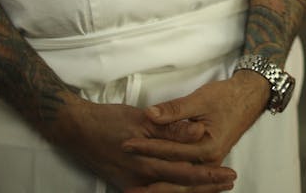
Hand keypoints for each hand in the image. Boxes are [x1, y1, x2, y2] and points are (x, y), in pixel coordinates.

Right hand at [48, 97, 236, 192]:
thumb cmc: (108, 120)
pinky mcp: (125, 183)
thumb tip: (198, 131)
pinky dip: (171, 192)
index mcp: (147, 163)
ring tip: (213, 188)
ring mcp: (132, 184)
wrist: (76, 129)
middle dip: (206, 188)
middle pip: (180, 189)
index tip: (230, 175)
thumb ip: (171, 128)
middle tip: (229, 183)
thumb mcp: (142, 119)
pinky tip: (182, 189)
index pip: (186, 174)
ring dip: (192, 191)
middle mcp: (141, 179)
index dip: (209, 176)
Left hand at [120, 70, 270, 191]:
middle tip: (126, 184)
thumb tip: (151, 115)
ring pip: (180, 182)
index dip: (147, 147)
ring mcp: (208, 164)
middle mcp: (209, 161)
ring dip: (159, 188)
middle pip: (175, 176)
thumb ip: (175, 110)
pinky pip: (185, 178)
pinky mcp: (205, 162)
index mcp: (208, 147)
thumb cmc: (226, 97)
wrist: (248, 98)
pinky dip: (170, 184)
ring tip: (135, 191)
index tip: (126, 144)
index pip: (171, 150)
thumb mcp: (200, 99)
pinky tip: (154, 187)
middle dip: (149, 179)